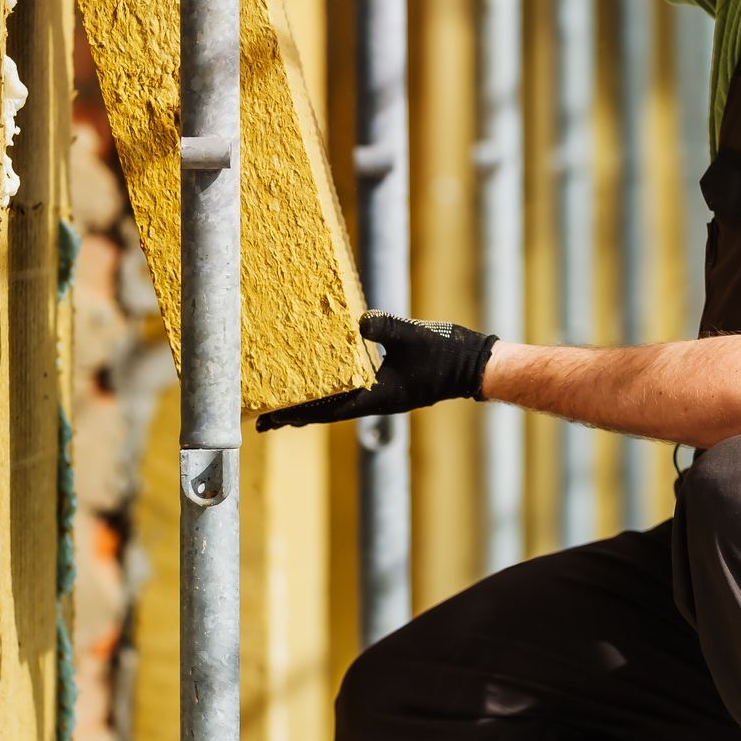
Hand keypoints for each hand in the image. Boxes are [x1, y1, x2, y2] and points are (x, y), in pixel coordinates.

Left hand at [255, 312, 497, 431]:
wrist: (476, 365)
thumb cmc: (446, 353)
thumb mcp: (413, 336)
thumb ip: (384, 327)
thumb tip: (358, 319)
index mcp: (377, 397)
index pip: (329, 410)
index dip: (298, 414)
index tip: (271, 419)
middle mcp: (376, 400)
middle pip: (327, 412)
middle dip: (296, 415)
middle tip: (265, 420)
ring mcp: (384, 394)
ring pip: (338, 404)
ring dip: (312, 405)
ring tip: (285, 406)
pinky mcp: (391, 385)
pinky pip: (353, 392)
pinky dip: (333, 391)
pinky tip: (325, 382)